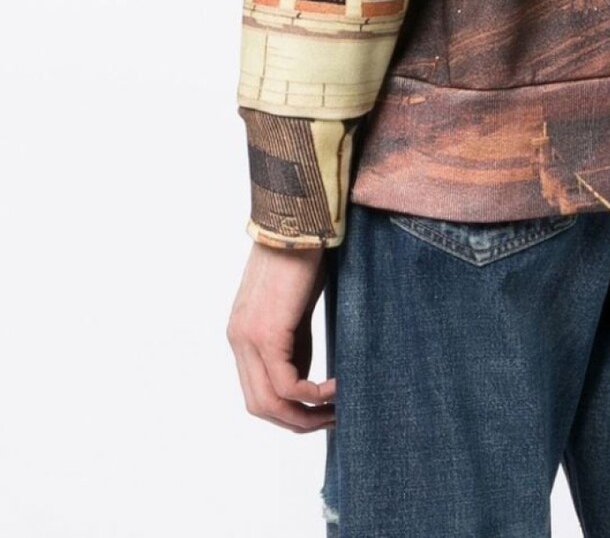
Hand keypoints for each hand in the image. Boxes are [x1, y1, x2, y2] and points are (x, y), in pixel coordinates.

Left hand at [227, 241, 336, 431]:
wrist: (299, 220)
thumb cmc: (304, 255)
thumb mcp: (295, 309)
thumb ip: (293, 343)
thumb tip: (306, 383)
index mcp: (242, 335)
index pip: (258, 392)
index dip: (290, 411)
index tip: (322, 411)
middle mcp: (238, 340)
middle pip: (260, 406)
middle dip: (298, 422)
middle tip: (333, 420)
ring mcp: (248, 338)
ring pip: (270, 402)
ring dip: (307, 415)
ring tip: (339, 408)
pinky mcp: (267, 332)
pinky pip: (287, 385)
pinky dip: (314, 395)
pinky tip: (338, 386)